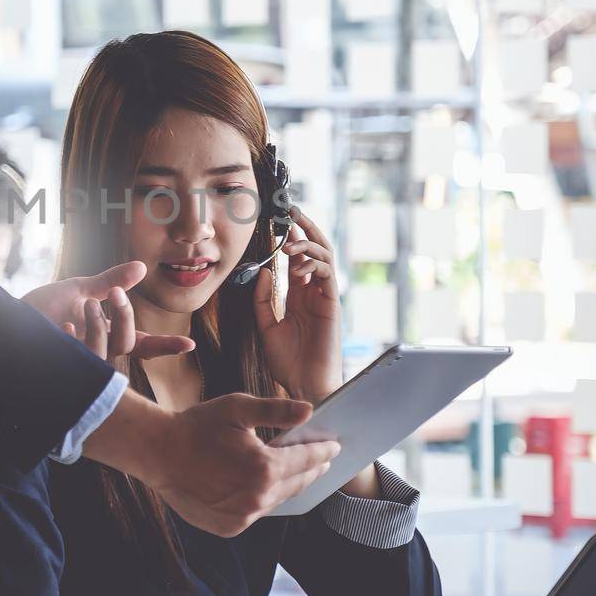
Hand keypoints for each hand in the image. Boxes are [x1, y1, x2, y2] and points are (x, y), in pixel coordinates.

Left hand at [25, 260, 193, 360]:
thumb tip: (142, 267)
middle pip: (127, 343)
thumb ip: (110, 281)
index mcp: (105, 335)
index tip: (190, 343)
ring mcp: (80, 363)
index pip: (141, 344)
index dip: (164, 345)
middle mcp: (97, 353)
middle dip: (124, 316)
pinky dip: (76, 339)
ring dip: (100, 325)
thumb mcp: (79, 290)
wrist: (5, 322)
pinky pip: (80, 359)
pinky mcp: (62, 367)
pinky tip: (66, 326)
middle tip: (113, 294)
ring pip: (107, 351)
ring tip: (85, 304)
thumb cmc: (40, 309)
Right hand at [138, 393, 341, 534]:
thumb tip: (309, 411)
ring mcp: (242, 516)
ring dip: (290, 486)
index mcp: (263, 468)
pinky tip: (266, 487)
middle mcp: (256, 498)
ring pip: (277, 501)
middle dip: (312, 470)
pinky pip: (256, 512)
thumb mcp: (237, 409)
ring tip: (298, 472)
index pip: (306, 460)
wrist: (157, 453)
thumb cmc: (197, 426)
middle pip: (297, 484)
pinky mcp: (228, 527)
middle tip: (322, 459)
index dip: (322, 452)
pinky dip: (265, 499)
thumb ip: (276, 411)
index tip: (334, 446)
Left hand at [253, 207, 341, 405]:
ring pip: (324, 256)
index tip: (277, 220)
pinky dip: (314, 264)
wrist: (303, 385)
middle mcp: (312, 291)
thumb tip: (264, 270)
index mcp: (298, 294)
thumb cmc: (286, 361)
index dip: (289, 238)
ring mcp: (324, 296)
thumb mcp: (265, 326)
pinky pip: (328, 275)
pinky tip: (298, 267)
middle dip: (304, 228)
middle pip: (314, 249)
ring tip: (289, 242)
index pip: (296, 258)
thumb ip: (263, 299)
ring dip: (307, 243)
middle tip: (291, 210)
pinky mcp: (332, 304)